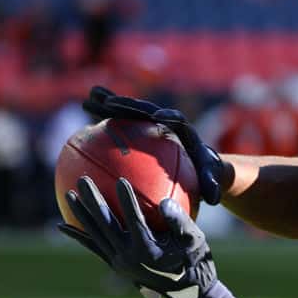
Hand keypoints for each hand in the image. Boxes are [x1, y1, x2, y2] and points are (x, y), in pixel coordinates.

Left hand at [58, 176, 217, 297]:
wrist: (188, 293)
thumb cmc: (196, 262)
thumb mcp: (195, 241)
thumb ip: (180, 222)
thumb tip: (164, 202)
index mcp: (147, 251)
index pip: (134, 221)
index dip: (127, 200)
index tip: (121, 179)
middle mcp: (128, 257)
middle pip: (106, 225)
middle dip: (92, 201)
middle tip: (83, 179)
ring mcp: (118, 263)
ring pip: (95, 235)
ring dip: (80, 214)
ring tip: (68, 194)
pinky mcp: (115, 265)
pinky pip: (94, 247)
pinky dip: (79, 236)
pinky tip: (62, 226)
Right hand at [83, 86, 224, 204]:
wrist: (200, 164)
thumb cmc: (205, 173)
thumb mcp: (211, 179)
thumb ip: (212, 185)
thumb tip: (214, 198)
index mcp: (183, 131)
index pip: (175, 120)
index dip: (167, 117)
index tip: (158, 116)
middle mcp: (165, 121)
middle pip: (146, 110)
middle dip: (130, 105)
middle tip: (111, 103)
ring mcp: (149, 123)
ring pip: (128, 111)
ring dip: (110, 103)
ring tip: (89, 99)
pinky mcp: (138, 127)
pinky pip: (118, 122)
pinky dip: (102, 117)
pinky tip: (83, 117)